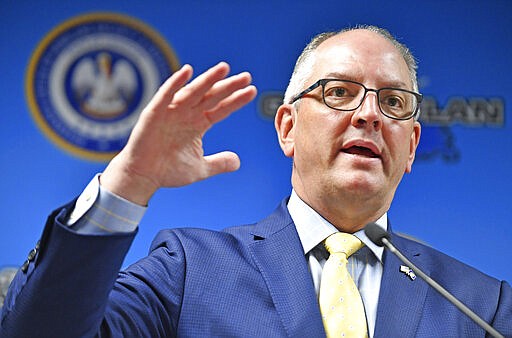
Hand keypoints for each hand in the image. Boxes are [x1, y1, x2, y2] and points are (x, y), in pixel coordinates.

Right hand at [100, 62, 256, 204]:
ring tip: (224, 68)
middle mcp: (187, 114)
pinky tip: (187, 71)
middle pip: (211, 96)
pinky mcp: (154, 113)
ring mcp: (171, 112)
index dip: (236, 100)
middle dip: (228, 86)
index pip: (221, 109)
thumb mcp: (200, 169)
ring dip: (208, 80)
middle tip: (246, 77)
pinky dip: (175, 83)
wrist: (143, 177)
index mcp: (198, 124)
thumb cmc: (168, 171)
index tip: (252, 91)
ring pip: (193, 92)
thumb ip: (219, 163)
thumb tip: (238, 162)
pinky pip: (166, 95)